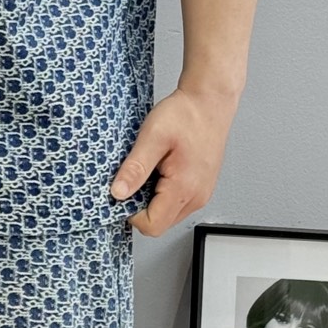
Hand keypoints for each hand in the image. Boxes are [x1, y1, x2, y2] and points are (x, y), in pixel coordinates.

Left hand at [108, 85, 237, 236]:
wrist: (209, 102)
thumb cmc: (186, 115)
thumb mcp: (153, 137)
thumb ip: (135, 168)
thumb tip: (118, 193)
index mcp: (184, 188)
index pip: (152, 225)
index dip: (131, 213)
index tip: (123, 191)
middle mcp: (196, 196)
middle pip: (159, 223)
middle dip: (140, 205)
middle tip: (135, 175)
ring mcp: (200, 193)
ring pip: (167, 213)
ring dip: (151, 198)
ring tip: (150, 168)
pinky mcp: (200, 187)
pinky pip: (176, 202)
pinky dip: (162, 191)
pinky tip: (160, 168)